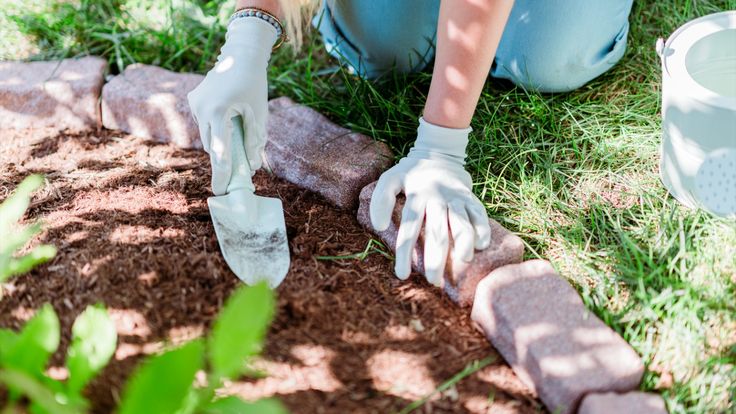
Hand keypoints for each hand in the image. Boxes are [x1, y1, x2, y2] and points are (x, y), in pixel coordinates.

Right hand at [187, 18, 276, 194]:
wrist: (241, 54)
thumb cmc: (254, 83)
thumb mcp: (258, 114)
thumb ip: (255, 141)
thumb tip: (252, 167)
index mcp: (218, 112)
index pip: (220, 151)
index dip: (222, 173)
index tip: (221, 191)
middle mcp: (201, 108)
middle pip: (212, 145)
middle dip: (223, 158)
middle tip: (234, 175)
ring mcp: (194, 103)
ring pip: (207, 135)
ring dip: (220, 141)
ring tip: (235, 139)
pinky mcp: (193, 99)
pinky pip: (204, 122)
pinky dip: (215, 127)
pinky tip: (228, 116)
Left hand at [370, 118, 491, 285]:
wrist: (438, 154)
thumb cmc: (411, 174)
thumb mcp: (390, 179)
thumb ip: (381, 200)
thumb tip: (379, 227)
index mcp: (416, 195)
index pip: (409, 227)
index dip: (405, 252)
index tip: (402, 274)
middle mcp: (437, 197)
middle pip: (437, 229)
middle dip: (437, 256)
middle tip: (434, 281)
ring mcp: (455, 197)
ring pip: (461, 220)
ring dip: (463, 240)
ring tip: (464, 260)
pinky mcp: (470, 197)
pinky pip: (479, 212)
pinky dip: (482, 226)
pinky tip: (481, 244)